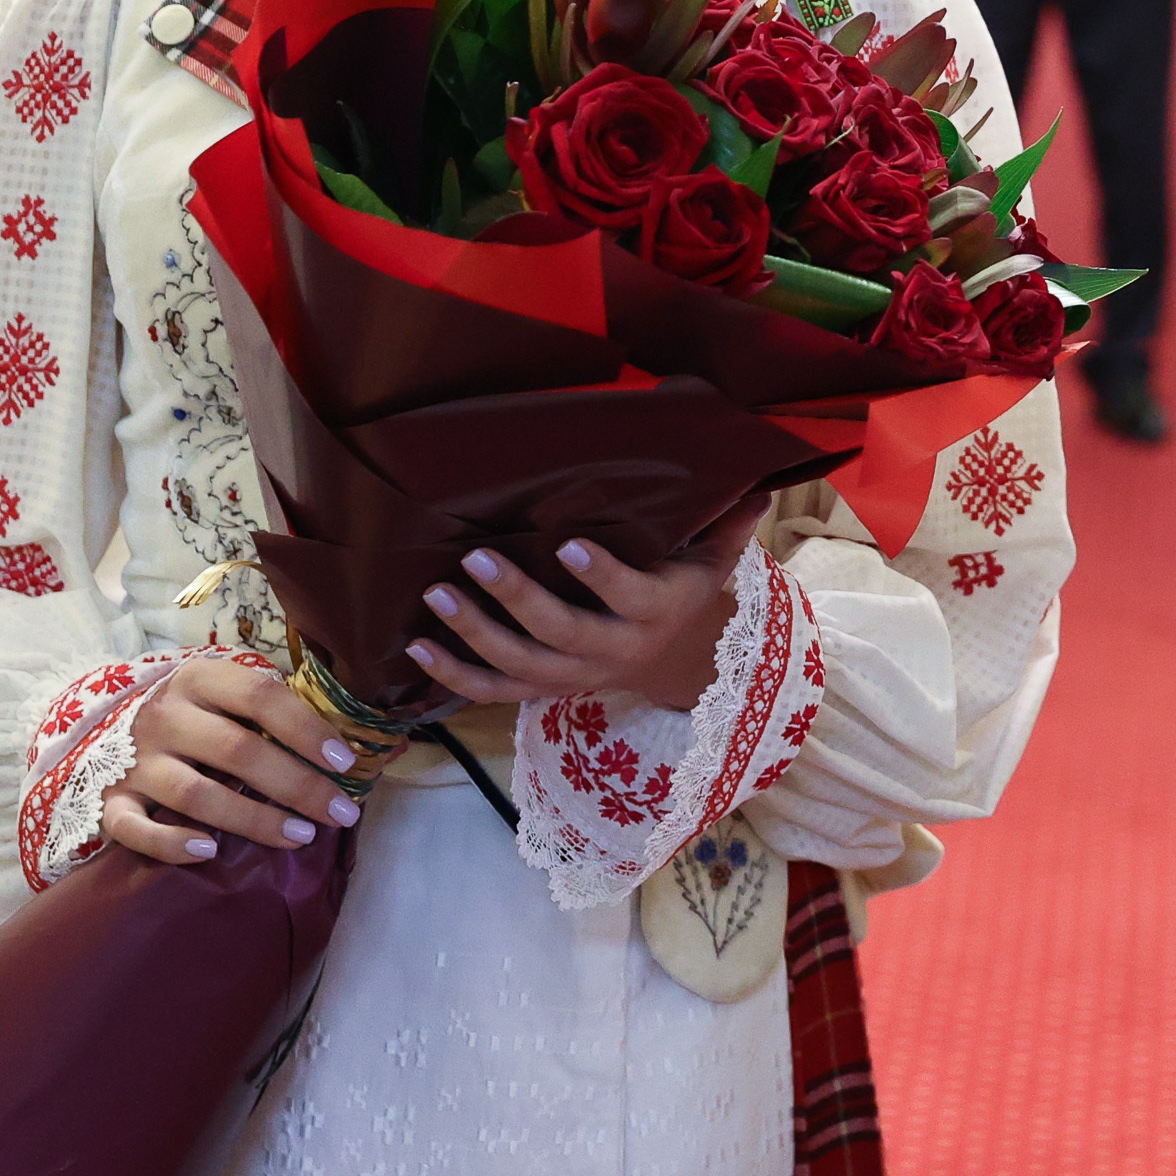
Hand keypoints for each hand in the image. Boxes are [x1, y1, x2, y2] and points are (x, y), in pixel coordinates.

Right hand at [99, 654, 363, 864]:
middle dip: (297, 785)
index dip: (306, 730)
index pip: (260, 697)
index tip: (345, 763)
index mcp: (200, 679)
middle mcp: (165, 716)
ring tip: (301, 836)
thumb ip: (269, 705)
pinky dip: (170, 843)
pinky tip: (209, 853)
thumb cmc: (193, 713)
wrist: (108, 727)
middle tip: (341, 814)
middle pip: (237, 751)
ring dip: (253, 819)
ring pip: (196, 794)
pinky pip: (134, 828)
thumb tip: (340, 741)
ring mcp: (134, 761)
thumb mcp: (223, 691)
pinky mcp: (109, 802)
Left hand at [408, 496, 769, 711]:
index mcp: (655, 613)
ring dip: (473, 634)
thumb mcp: (715, 562)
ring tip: (437, 594)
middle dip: (515, 598)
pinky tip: (419, 648)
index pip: (628, 597)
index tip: (568, 543)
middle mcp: (612, 652)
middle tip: (475, 559)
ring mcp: (574, 677)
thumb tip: (756, 483)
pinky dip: (454, 675)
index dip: (600, 576)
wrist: (676, 665)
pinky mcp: (543, 691)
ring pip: (520, 666)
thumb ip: (727, 526)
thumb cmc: (687, 592)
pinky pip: (494, 692)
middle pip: (560, 634)